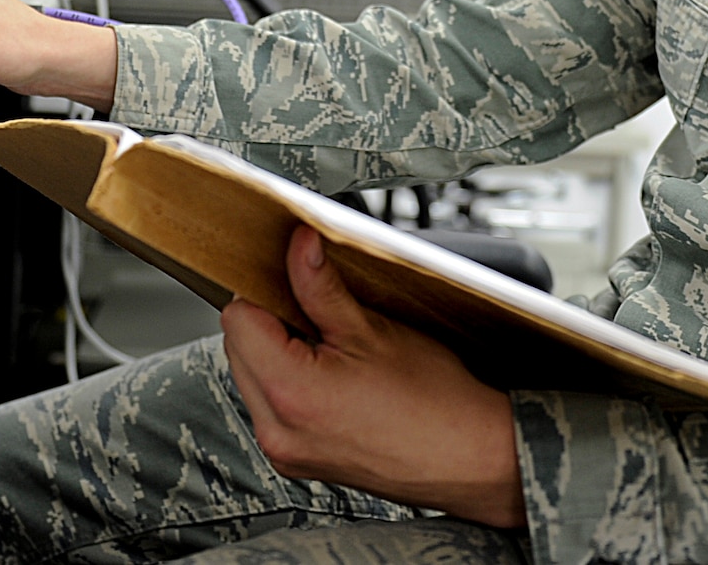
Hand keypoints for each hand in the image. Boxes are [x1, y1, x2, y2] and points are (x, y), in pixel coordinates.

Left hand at [221, 226, 526, 528]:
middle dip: (270, 322)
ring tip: (333, 351)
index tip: (295, 283)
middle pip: (238, 348)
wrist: (469, 457)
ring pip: (251, 377)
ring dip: (278, 354)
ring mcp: (285, 451)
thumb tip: (297, 245)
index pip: (237, 320)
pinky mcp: (297, 461)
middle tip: (321, 318)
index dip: (265, 292)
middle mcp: (277, 430)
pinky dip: (289, 384)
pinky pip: (270, 407)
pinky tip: (333, 377)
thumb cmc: (435, 401)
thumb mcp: (374, 330)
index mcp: (291, 393)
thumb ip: (320, 286)